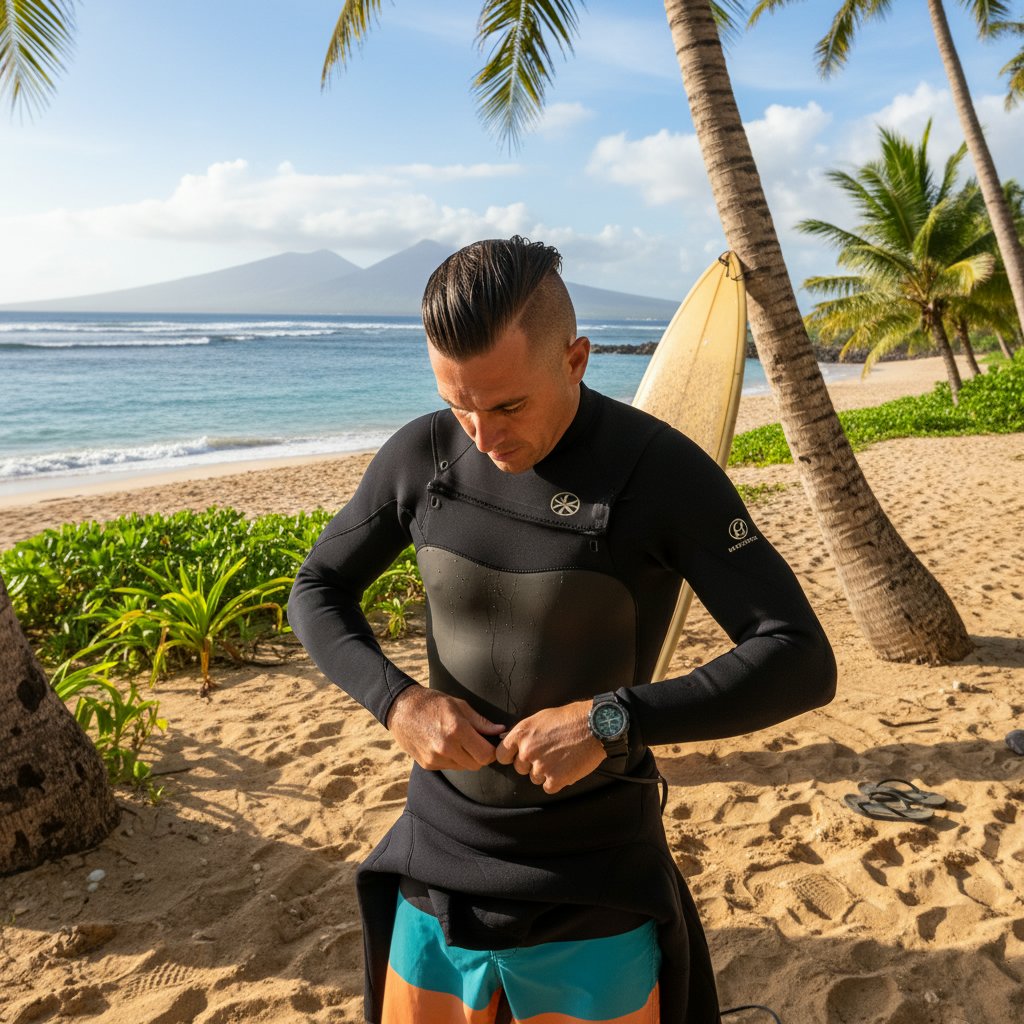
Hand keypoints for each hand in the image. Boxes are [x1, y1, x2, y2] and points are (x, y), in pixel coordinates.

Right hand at [386, 685, 505, 770]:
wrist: (401, 709)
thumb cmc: (432, 703)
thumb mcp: (459, 705)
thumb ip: (481, 722)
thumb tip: (500, 730)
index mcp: (457, 730)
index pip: (486, 754)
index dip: (491, 751)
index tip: (490, 743)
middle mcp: (446, 747)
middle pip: (477, 764)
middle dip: (480, 755)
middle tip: (476, 742)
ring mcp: (435, 758)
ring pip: (464, 768)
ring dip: (466, 758)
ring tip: (459, 741)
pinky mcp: (428, 765)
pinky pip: (449, 767)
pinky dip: (453, 760)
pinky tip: (445, 745)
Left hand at [495, 700, 605, 794]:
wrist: (594, 726)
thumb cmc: (569, 718)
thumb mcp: (540, 718)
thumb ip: (523, 733)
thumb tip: (509, 741)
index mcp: (521, 733)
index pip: (502, 754)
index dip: (510, 757)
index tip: (518, 756)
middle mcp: (527, 750)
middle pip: (519, 768)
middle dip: (531, 764)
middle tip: (549, 753)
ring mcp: (541, 766)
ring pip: (534, 778)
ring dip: (546, 772)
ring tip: (561, 758)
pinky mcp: (555, 779)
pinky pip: (548, 787)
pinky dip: (557, 781)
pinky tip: (566, 767)